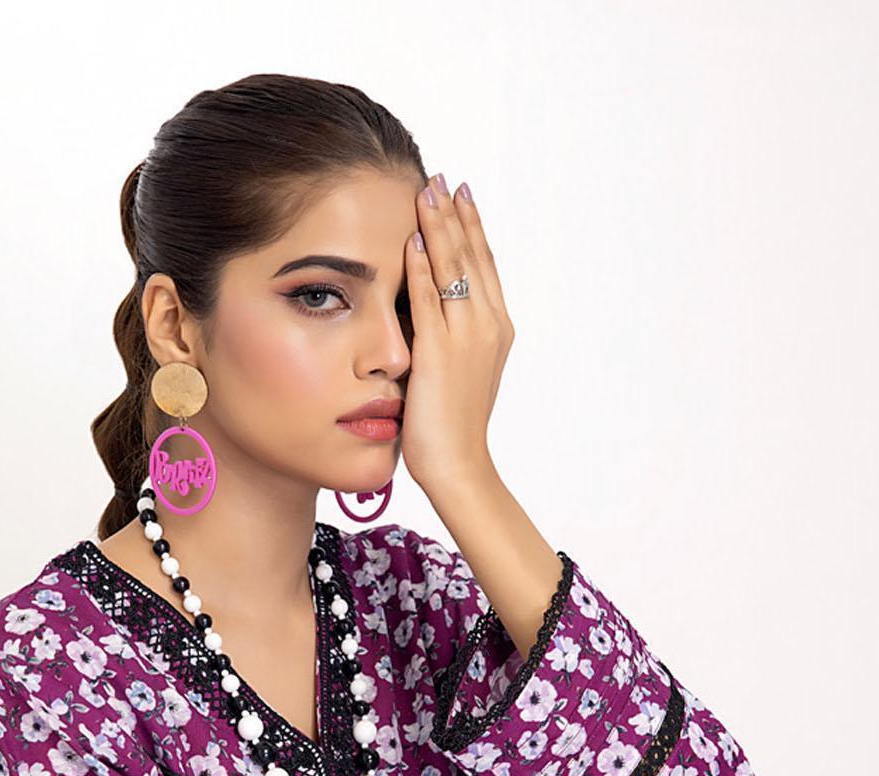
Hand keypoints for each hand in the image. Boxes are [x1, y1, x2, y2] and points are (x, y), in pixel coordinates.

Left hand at [399, 173, 513, 498]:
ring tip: (426, 191)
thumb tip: (427, 318)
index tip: (459, 196)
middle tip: (443, 178)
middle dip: (456, 214)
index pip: (483, 266)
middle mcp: (488, 326)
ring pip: (453, 268)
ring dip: (438, 226)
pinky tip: (409, 238)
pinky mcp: (438, 351)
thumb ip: (448, 340)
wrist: (459, 465)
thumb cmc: (453, 428)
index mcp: (497, 329)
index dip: (471, 228)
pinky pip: (428, 298)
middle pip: (472, 256)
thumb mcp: (457, 374)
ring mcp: (466, 337)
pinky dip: (419, 265)